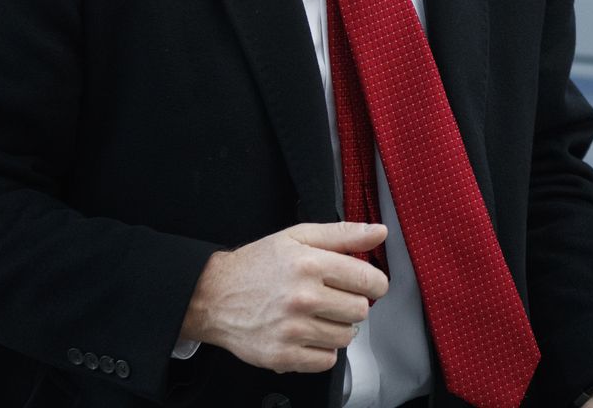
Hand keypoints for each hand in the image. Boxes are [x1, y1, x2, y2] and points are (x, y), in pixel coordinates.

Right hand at [179, 221, 389, 373]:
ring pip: (346, 337)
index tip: (366, 285)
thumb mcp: (297, 237)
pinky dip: (322, 350)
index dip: (374, 283)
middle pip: (360, 311)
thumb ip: (342, 234)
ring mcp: (292, 329)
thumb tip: (379, 232)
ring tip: (317, 316)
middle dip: (351, 304)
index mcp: (310, 264)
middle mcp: (302, 297)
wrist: (213, 296)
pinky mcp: (283, 355)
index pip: (369, 281)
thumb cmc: (256, 266)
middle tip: (332, 298)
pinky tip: (307, 334)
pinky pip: (327, 360)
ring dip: (337, 328)